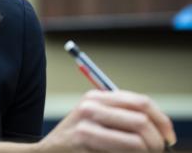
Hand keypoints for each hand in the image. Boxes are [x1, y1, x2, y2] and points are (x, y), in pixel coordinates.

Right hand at [37, 90, 175, 151]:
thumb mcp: (94, 120)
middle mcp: (90, 107)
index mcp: (96, 97)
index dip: (161, 120)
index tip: (168, 137)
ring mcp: (86, 126)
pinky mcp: (84, 142)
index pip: (140, 102)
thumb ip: (120, 115)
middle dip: (156, 141)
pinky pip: (124, 152)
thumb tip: (159, 125)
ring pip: (136, 140)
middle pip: (141, 120)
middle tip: (157, 152)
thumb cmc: (75, 141)